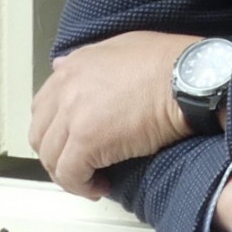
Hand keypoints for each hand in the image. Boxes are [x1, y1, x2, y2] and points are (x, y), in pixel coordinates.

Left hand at [30, 31, 200, 197]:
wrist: (191, 78)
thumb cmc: (171, 62)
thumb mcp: (124, 45)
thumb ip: (89, 59)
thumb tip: (63, 65)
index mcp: (74, 67)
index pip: (43, 106)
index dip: (56, 130)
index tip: (73, 142)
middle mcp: (66, 89)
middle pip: (41, 135)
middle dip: (57, 154)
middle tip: (81, 165)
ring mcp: (74, 115)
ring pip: (51, 158)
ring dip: (69, 173)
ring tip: (93, 179)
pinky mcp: (87, 141)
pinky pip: (70, 174)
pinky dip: (82, 186)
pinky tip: (101, 186)